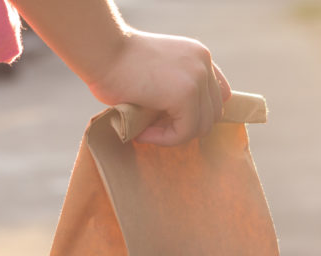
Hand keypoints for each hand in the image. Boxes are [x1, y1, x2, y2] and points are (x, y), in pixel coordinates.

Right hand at [87, 30, 231, 145]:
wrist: (102, 52)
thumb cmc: (117, 64)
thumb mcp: (157, 73)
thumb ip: (174, 89)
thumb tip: (180, 122)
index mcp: (198, 56)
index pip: (218, 95)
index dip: (198, 114)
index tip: (172, 121)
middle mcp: (203, 63)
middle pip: (212, 113)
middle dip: (185, 126)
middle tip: (154, 128)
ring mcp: (197, 78)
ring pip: (201, 126)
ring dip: (174, 135)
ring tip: (146, 131)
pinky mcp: (185, 95)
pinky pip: (185, 132)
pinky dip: (165, 139)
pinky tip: (143, 133)